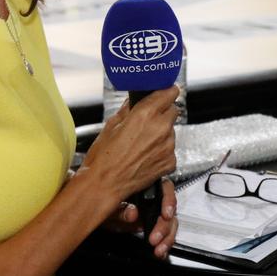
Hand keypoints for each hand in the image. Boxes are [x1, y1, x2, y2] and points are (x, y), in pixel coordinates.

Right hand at [78, 85, 178, 205]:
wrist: (105, 184)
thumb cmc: (103, 157)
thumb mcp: (111, 125)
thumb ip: (127, 110)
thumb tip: (133, 102)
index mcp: (145, 114)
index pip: (169, 93)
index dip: (167, 91)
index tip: (166, 92)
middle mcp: (160, 128)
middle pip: (173, 111)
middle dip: (163, 113)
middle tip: (148, 121)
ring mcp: (168, 146)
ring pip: (171, 131)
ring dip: (161, 133)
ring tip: (142, 143)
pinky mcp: (170, 162)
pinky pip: (170, 150)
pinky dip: (161, 151)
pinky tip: (146, 155)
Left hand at [103, 177, 177, 259]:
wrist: (97, 216)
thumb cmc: (102, 205)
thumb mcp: (106, 207)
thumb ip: (119, 210)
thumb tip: (133, 213)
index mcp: (143, 185)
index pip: (164, 187)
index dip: (168, 200)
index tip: (166, 214)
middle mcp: (152, 197)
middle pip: (169, 208)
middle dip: (165, 226)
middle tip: (155, 238)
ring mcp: (155, 212)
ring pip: (170, 223)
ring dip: (166, 238)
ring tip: (158, 249)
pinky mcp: (155, 225)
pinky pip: (166, 233)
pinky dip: (164, 243)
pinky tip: (160, 250)